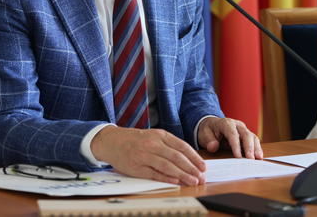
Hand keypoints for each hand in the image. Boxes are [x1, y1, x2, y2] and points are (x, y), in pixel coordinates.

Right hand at [91, 126, 205, 185]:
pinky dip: (166, 178)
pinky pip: (154, 174)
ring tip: (192, 181)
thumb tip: (190, 159)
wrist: (113, 141)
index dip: (194, 157)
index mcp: (160, 135)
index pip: (182, 147)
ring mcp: (144, 156)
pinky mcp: (136, 167)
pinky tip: (176, 182)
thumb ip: (170, 145)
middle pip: (177, 157)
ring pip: (167, 166)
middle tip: (201, 177)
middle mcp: (153, 144)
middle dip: (191, 168)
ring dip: (182, 175)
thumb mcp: (154, 135)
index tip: (203, 166)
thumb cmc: (137, 140)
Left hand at [197, 117, 262, 158]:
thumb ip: (208, 141)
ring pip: (252, 137)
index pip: (233, 134)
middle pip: (246, 135)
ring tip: (258, 159)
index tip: (238, 157)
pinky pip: (254, 141)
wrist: (211, 125)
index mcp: (226, 123)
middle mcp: (237, 125)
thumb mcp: (204, 135)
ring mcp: (243, 130)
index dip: (236, 145)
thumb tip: (214, 146)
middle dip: (249, 147)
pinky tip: (259, 158)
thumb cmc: (208, 131)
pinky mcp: (246, 136)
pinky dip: (257, 149)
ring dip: (256, 148)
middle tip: (251, 159)